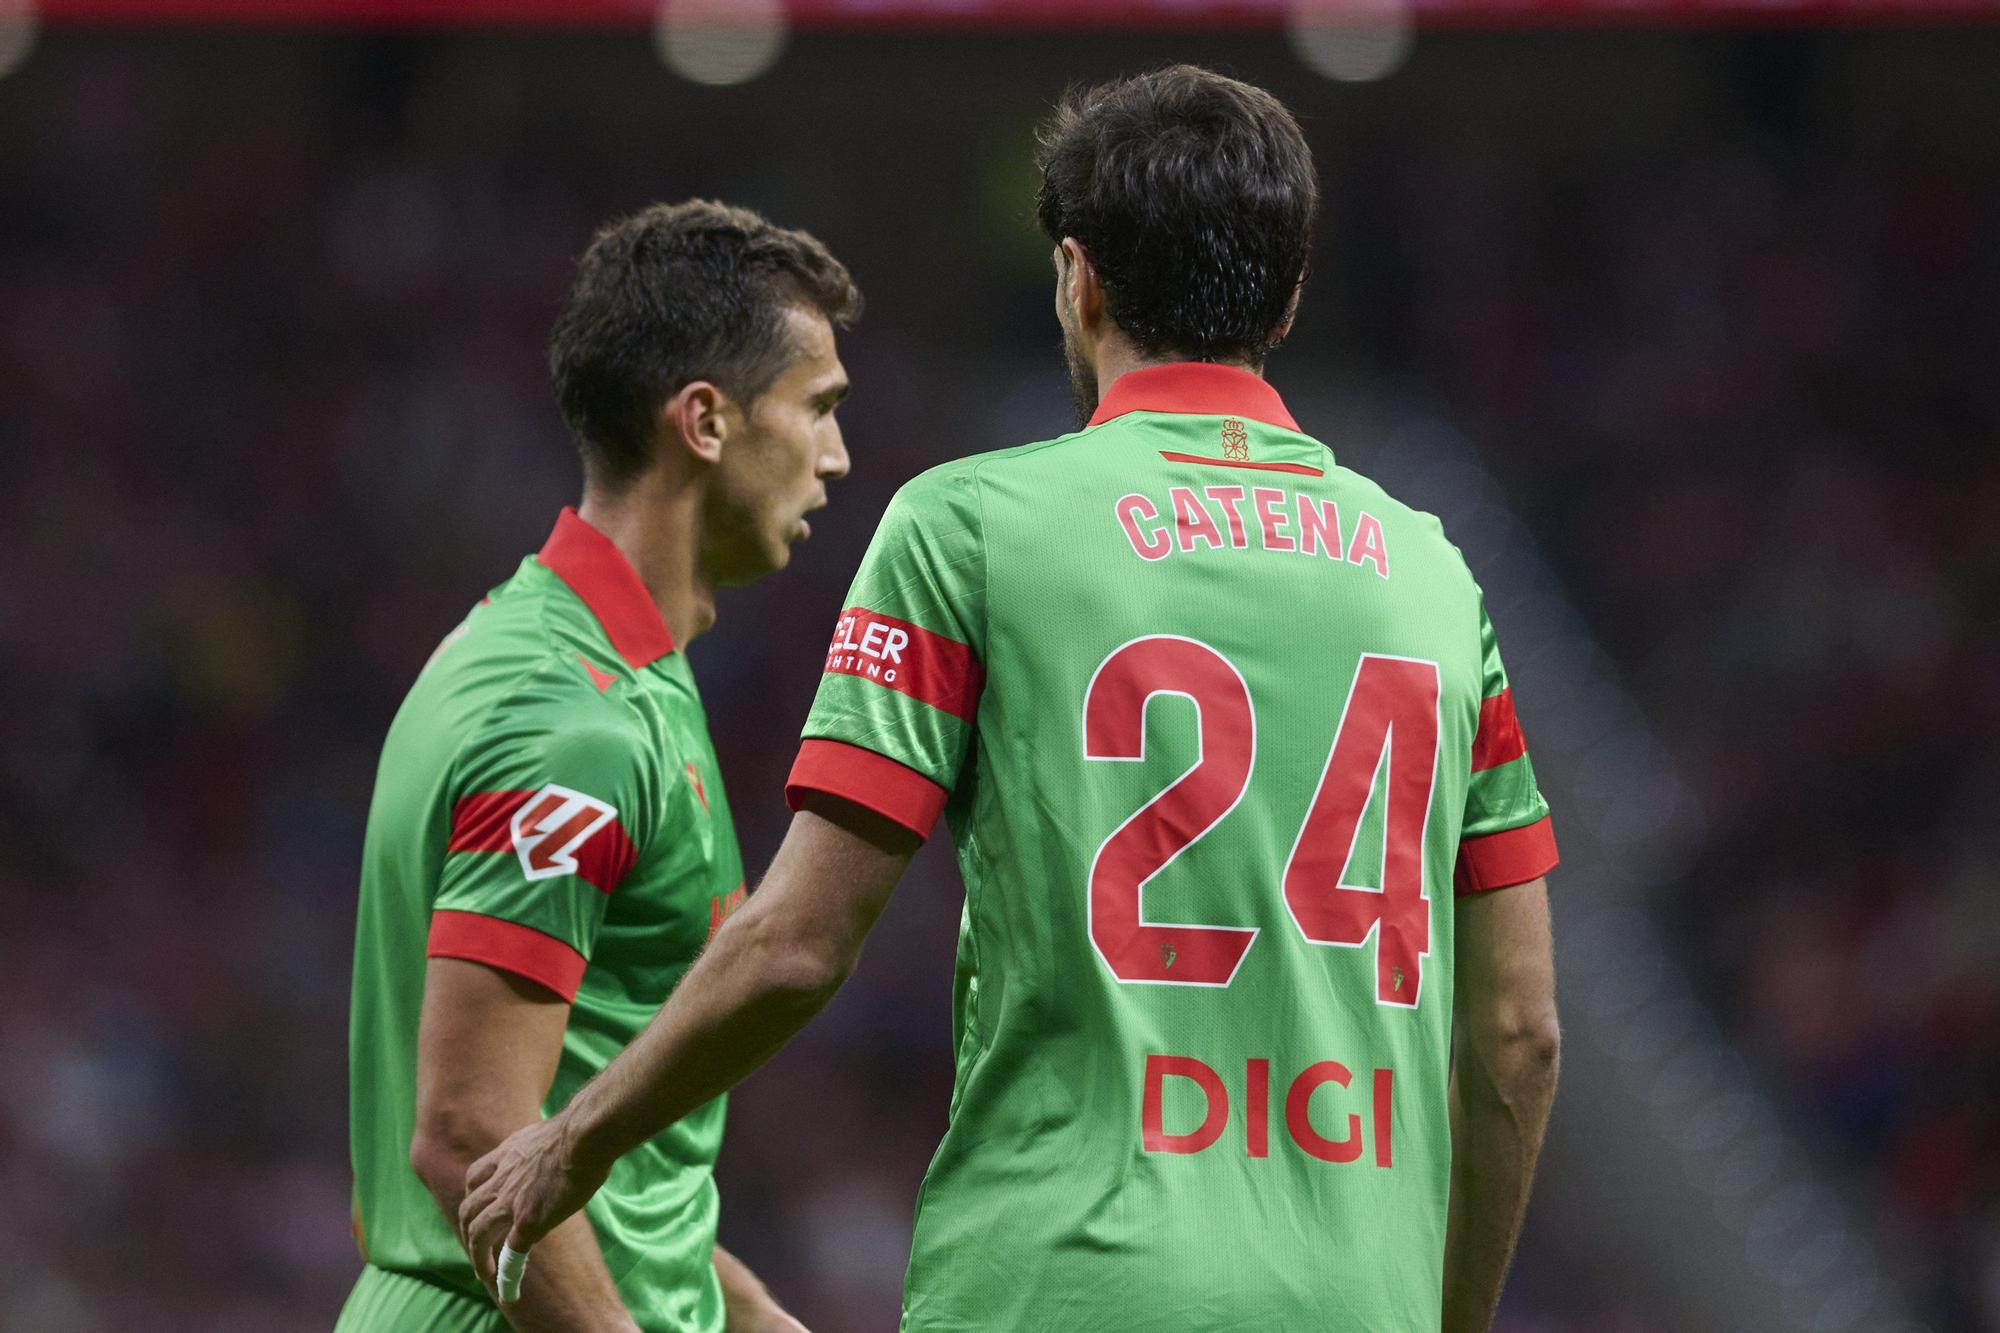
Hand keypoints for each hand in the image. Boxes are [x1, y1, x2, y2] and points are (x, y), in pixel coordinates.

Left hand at [458, 1111, 611, 1298]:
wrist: (585, 1134)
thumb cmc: (583, 1128)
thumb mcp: (551, 1133)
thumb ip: (547, 1146)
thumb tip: (566, 1147)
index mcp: (508, 1153)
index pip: (477, 1175)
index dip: (475, 1194)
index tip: (481, 1208)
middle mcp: (502, 1177)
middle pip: (469, 1208)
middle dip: (468, 1230)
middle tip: (475, 1245)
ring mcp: (511, 1201)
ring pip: (478, 1233)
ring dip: (478, 1257)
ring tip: (484, 1272)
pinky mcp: (528, 1221)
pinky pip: (511, 1254)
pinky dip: (507, 1273)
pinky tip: (509, 1287)